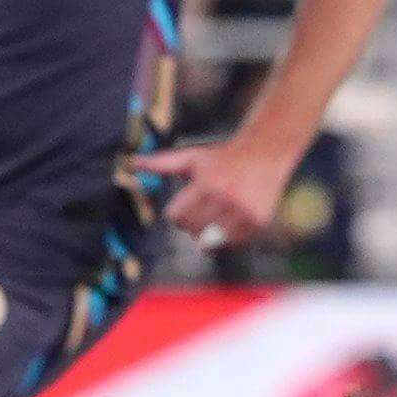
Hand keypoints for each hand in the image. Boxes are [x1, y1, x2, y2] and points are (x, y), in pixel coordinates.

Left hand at [133, 132, 298, 250]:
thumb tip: (132, 162)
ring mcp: (243, 213)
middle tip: (203, 208)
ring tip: (215, 215)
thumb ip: (162, 163)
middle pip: (193, 231)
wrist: (265, 153)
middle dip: (193, 223)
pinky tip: (232, 218)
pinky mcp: (257, 222)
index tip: (188, 202)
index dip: (178, 211)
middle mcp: (226, 200)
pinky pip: (233, 243)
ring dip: (209, 232)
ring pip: (212, 241)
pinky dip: (229, 236)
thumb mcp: (192, 157)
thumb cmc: (223, 157)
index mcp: (207, 185)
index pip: (177, 217)